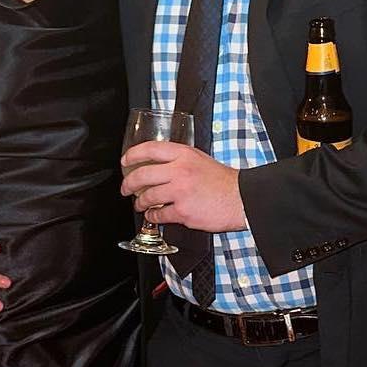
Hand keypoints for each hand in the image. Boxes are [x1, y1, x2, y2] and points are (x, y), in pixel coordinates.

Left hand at [121, 142, 247, 231]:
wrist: (241, 199)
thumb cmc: (224, 182)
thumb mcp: (201, 160)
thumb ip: (180, 160)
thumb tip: (159, 165)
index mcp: (184, 154)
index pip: (150, 149)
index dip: (133, 155)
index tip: (125, 161)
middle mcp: (180, 170)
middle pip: (142, 175)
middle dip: (129, 184)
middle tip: (126, 188)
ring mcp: (180, 191)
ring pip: (148, 197)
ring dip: (140, 202)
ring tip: (140, 204)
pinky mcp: (182, 211)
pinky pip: (159, 215)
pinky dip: (153, 216)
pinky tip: (154, 216)